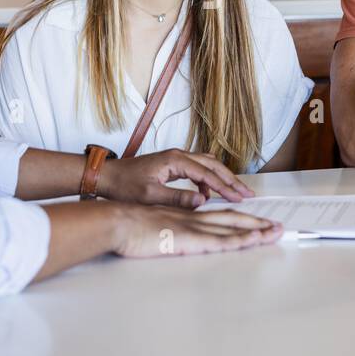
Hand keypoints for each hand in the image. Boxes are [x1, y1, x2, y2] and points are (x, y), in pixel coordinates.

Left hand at [99, 149, 254, 207]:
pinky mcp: (172, 164)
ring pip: (207, 165)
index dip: (225, 186)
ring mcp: (175, 158)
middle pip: (212, 165)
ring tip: (235, 192)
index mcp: (174, 160)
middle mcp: (178, 155)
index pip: (207, 173)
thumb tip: (203, 200)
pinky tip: (208, 194)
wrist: (107, 177)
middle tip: (247, 193)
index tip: (240, 197)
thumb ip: (177, 198)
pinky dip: (208, 179)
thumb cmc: (124, 186)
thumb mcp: (150, 196)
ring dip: (221, 178)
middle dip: (231, 179)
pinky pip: (197, 169)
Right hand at [113, 205, 282, 257]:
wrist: (117, 222)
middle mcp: (194, 219)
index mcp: (186, 216)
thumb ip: (170, 225)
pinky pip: (221, 240)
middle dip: (257, 223)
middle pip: (233, 219)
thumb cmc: (129, 225)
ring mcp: (194, 228)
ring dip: (257, 230)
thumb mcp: (154, 224)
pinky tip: (255, 239)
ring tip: (276, 233)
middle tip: (278, 227)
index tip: (257, 223)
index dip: (240, 219)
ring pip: (233, 228)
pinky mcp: (189, 239)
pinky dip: (240, 238)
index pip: (220, 217)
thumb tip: (179, 232)